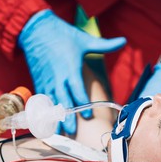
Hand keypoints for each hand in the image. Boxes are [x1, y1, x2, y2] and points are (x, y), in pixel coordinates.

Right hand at [18, 9, 125, 134]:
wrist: (36, 29)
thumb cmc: (63, 34)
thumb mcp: (84, 39)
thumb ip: (104, 45)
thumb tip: (124, 41)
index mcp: (70, 68)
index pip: (77, 89)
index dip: (81, 103)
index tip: (87, 116)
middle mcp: (57, 76)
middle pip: (63, 99)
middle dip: (67, 116)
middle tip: (73, 131)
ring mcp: (47, 79)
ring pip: (51, 102)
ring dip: (54, 117)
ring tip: (58, 132)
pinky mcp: (39, 80)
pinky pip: (42, 98)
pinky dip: (44, 110)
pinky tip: (47, 121)